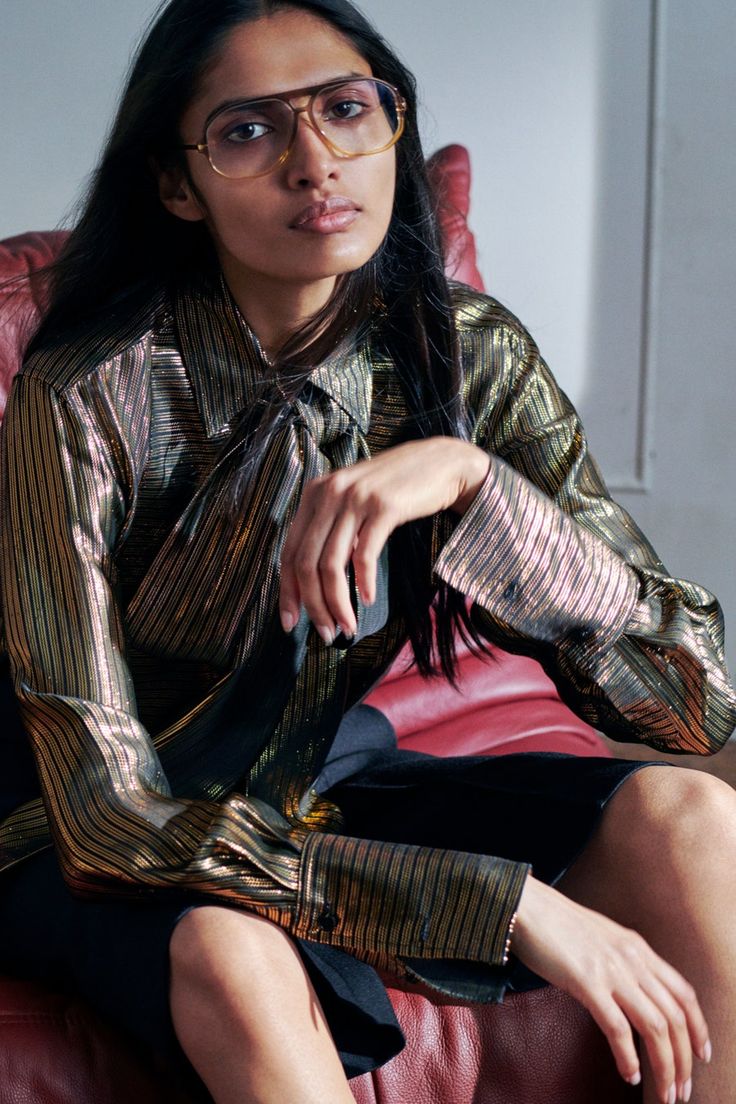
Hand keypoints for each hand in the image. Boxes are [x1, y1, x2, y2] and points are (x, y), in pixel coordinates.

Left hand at [279, 437, 489, 640]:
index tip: (291, 623)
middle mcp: (329, 494)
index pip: (288, 552)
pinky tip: (369, 599)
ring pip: (331, 564)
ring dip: (337, 603)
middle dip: (313, 605)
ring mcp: (355, 498)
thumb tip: (313, 583)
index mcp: (315, 495)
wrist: (440, 463)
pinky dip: (364, 583)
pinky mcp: (384, 505)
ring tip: (347, 626)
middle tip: (326, 633)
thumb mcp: (352, 501)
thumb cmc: (395, 489)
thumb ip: (331, 529)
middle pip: (306, 563)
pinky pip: (364, 554)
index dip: (287, 592)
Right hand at [511, 876, 709, 1102]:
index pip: (683, 994)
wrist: (527, 906)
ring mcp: (611, 970)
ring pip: (655, 1027)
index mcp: (638, 948)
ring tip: (664, 1093)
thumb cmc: (557, 924)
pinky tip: (629, 1073)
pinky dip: (628, 1057)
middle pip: (675, 1017)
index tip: (701, 1055)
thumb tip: (634, 994)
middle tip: (682, 1089)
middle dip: (684, 1059)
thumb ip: (623, 961)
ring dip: (665, 1066)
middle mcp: (632, 959)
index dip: (698, 1028)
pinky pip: (617, 1028)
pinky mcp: (587, 981)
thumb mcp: (603, 938)